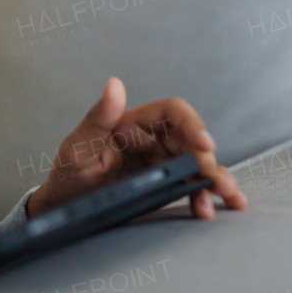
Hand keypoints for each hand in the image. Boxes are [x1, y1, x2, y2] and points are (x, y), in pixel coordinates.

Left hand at [24, 77, 247, 220]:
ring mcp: (160, 165)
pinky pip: (191, 186)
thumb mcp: (76, 147)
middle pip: (191, 141)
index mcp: (132, 124)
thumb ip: (97, 118)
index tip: (203, 144)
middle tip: (214, 182)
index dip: (191, 123)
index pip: (170, 112)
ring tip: (227, 197)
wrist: (64, 208)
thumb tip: (114, 84)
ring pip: (197, 165)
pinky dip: (207, 195)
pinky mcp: (163, 187)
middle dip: (208, 159)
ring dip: (216, 179)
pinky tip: (212, 208)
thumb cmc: (67, 173)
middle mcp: (151, 141)